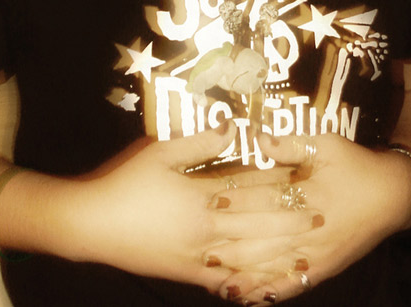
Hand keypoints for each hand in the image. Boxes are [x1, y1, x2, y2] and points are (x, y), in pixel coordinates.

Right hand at [65, 124, 320, 292]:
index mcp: (201, 200)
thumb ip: (199, 144)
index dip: (279, 184)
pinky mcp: (186, 274)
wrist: (91, 226)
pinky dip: (248, 282)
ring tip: (304, 251)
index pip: (249, 190)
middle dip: (290, 221)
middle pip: (257, 226)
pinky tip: (264, 283)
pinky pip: (225, 281)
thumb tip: (232, 127)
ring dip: (277, 254)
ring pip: (247, 259)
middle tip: (319, 216)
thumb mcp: (159, 153)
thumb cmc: (124, 182)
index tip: (305, 178)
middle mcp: (206, 233)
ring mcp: (197, 259)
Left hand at [208, 133, 410, 303]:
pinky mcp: (323, 270)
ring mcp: (317, 254)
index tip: (211, 199)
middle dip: (232, 243)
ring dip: (245, 272)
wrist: (394, 196)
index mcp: (310, 196)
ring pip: (274, 267)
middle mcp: (311, 230)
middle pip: (265, 238)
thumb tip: (259, 138)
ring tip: (214, 277)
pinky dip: (270, 292)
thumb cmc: (356, 165)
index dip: (238, 199)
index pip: (268, 198)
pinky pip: (293, 285)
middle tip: (201, 245)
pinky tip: (249, 298)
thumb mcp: (326, 146)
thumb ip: (291, 145)